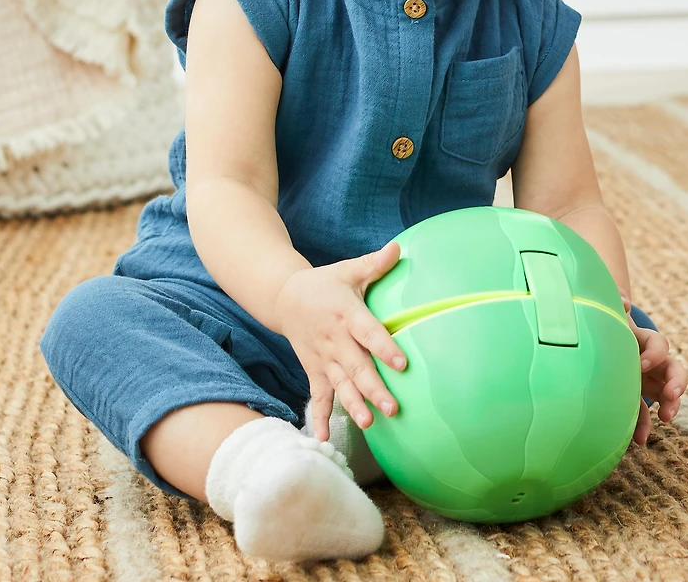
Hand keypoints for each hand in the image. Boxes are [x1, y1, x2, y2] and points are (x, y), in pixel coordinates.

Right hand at [273, 240, 407, 443]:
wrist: (284, 297)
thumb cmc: (325, 284)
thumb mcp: (348, 270)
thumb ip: (375, 263)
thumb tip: (399, 247)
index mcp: (347, 314)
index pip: (369, 332)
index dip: (385, 347)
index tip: (403, 363)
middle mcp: (335, 340)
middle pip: (357, 367)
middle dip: (374, 388)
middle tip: (393, 407)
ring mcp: (323, 358)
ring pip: (340, 385)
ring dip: (354, 405)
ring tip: (369, 423)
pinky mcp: (314, 370)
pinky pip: (317, 397)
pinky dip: (318, 417)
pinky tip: (321, 439)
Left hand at [618, 288, 687, 445]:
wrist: (599, 337)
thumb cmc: (605, 325)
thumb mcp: (609, 315)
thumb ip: (616, 306)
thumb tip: (624, 300)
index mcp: (644, 340)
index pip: (659, 346)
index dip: (655, 355)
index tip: (642, 364)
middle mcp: (652, 362)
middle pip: (674, 371)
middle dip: (677, 383)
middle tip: (672, 395)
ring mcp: (648, 381)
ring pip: (668, 395)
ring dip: (671, 406)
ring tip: (666, 418)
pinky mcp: (638, 397)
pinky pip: (645, 414)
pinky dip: (643, 426)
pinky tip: (638, 440)